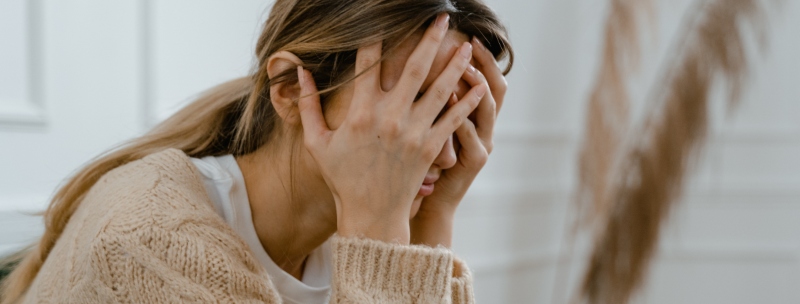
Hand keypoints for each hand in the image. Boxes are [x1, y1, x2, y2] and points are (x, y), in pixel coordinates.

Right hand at [296, 14, 486, 243]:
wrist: (371, 214)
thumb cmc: (342, 178)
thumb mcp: (317, 143)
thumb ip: (307, 106)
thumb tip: (300, 72)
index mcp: (361, 112)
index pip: (369, 62)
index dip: (376, 36)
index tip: (384, 17)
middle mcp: (390, 117)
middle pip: (415, 67)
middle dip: (430, 38)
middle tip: (442, 17)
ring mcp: (414, 131)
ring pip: (441, 88)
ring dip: (455, 63)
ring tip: (467, 44)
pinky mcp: (431, 147)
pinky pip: (454, 119)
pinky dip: (468, 101)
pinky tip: (479, 85)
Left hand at [410, 37, 507, 247]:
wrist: (427, 204)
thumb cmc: (423, 164)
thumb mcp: (431, 129)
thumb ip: (433, 102)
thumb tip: (420, 67)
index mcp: (477, 118)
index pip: (488, 81)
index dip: (484, 60)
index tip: (470, 38)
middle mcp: (486, 129)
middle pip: (496, 89)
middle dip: (485, 65)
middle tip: (471, 46)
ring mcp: (483, 145)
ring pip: (487, 109)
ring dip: (476, 87)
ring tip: (465, 68)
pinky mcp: (473, 161)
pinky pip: (470, 135)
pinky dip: (461, 116)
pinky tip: (448, 100)